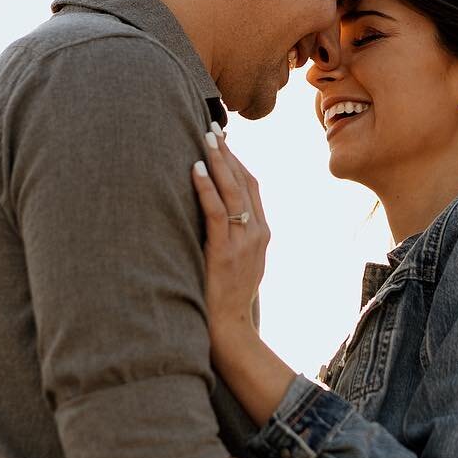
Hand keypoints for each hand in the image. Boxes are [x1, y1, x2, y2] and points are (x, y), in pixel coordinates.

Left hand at [191, 125, 270, 340]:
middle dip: (228, 154)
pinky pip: (216, 212)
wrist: (230, 329)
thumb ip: (234, 238)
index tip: (224, 141)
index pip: (253, 187)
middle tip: (213, 129)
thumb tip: (216, 216)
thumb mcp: (239, 263)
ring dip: (218, 162)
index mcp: (262, 234)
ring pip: (233, 191)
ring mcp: (244, 242)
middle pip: (245, 182)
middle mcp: (258, 234)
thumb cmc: (227, 298)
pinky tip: (195, 169)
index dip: (238, 162)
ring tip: (206, 138)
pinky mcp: (225, 252)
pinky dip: (206, 188)